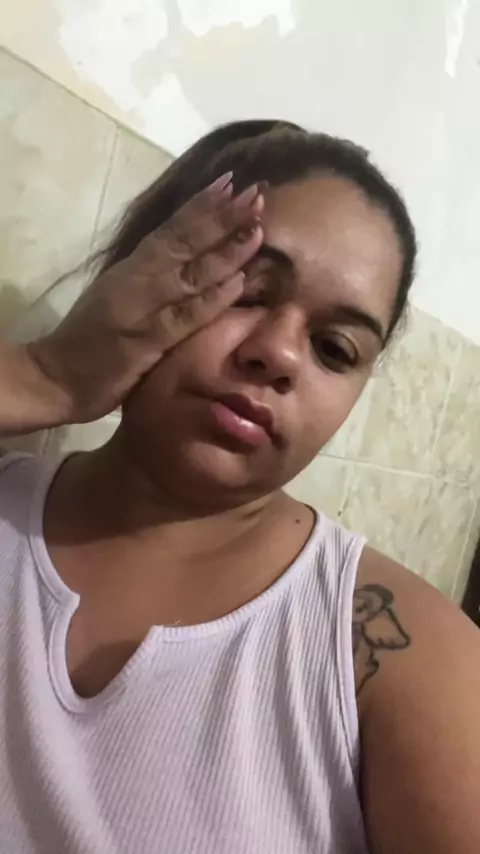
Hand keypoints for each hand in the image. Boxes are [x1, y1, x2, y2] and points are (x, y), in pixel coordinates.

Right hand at [26, 173, 263, 423]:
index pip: (171, 230)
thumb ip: (149, 279)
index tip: (231, 181)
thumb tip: (186, 259)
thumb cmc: (90, 339)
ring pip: (190, 273)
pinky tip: (239, 282)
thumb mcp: (120, 298)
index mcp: (132, 267)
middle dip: (222, 216)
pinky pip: (185, 316)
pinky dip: (212, 298)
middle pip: (185, 241)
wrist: (56, 376)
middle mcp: (137, 279)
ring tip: (258, 226)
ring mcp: (142, 308)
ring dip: (226, 249)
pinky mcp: (146, 340)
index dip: (202, 205)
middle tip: (256, 191)